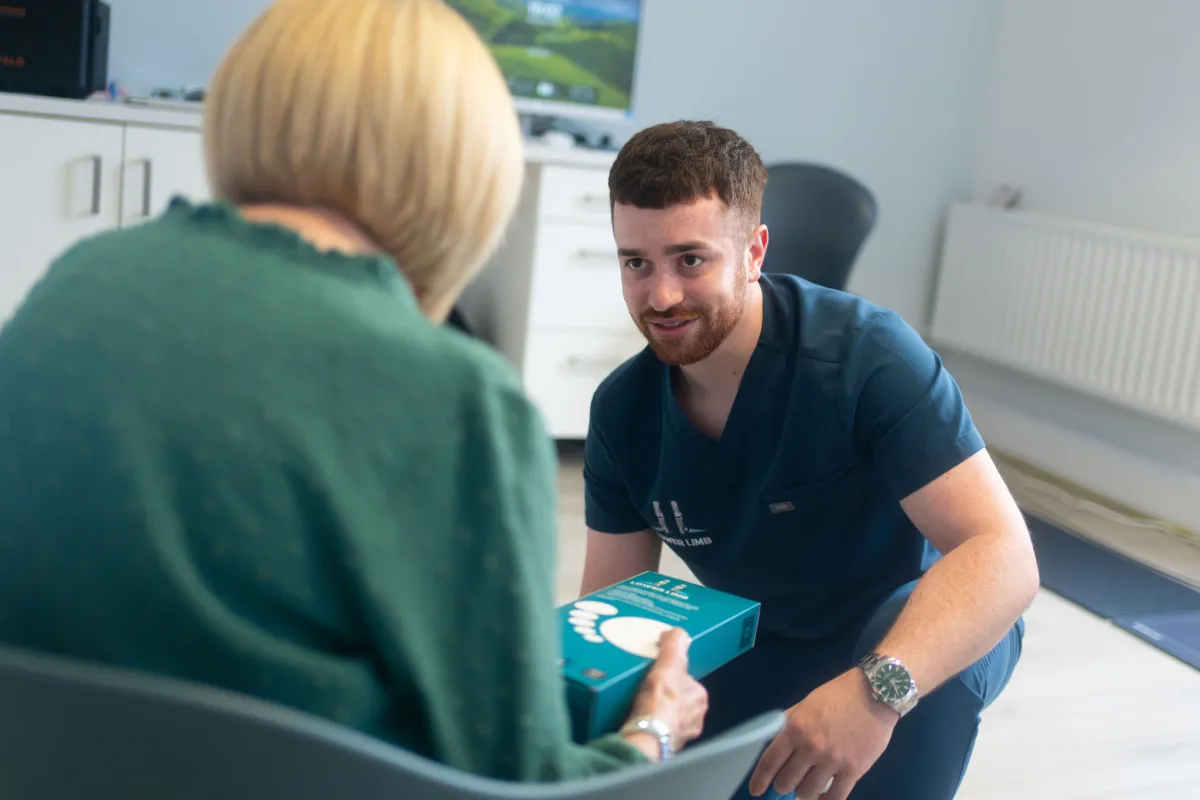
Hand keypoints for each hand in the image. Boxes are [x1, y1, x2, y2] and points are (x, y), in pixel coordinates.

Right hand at [621, 628, 708, 758]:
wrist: (646, 738)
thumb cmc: (660, 703)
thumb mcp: (668, 666)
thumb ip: (674, 647)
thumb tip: (678, 633)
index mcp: (699, 697)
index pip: (686, 680)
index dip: (671, 674)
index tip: (657, 673)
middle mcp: (695, 718)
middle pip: (677, 699)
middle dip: (664, 696)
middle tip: (644, 688)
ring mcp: (681, 735)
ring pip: (668, 718)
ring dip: (656, 713)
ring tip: (636, 706)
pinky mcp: (665, 747)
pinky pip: (656, 732)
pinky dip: (648, 727)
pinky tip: (635, 722)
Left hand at [748, 669, 896, 798]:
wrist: (875, 694)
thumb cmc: (837, 695)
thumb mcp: (805, 704)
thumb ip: (788, 724)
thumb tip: (773, 745)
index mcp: (795, 728)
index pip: (770, 762)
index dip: (760, 780)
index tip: (756, 790)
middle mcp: (811, 747)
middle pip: (786, 782)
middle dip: (783, 784)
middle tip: (788, 780)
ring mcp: (833, 761)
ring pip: (807, 793)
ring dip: (803, 792)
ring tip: (807, 785)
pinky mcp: (854, 771)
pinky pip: (835, 798)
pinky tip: (822, 797)